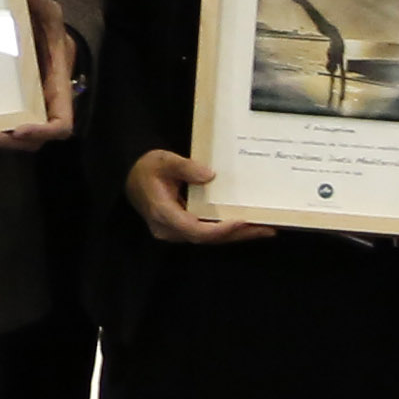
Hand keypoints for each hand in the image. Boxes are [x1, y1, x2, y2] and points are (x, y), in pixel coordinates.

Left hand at [0, 0, 78, 149]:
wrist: (44, 43)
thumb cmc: (50, 34)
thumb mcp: (49, 17)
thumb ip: (41, 5)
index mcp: (57, 91)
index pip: (60, 125)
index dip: (42, 131)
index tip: (20, 129)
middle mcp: (42, 109)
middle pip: (29, 141)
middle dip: (5, 142)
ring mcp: (24, 115)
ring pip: (9, 140)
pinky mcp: (7, 112)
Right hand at [129, 147, 270, 247]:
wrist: (132, 176)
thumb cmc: (147, 167)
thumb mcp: (164, 160)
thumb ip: (185, 168)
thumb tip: (210, 175)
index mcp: (162, 213)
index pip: (194, 229)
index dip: (220, 229)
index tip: (242, 221)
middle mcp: (169, 229)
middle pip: (207, 238)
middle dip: (237, 234)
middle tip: (266, 228)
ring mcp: (175, 232)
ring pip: (208, 238)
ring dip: (236, 235)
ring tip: (264, 229)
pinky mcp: (182, 229)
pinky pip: (206, 233)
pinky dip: (227, 230)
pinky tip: (246, 226)